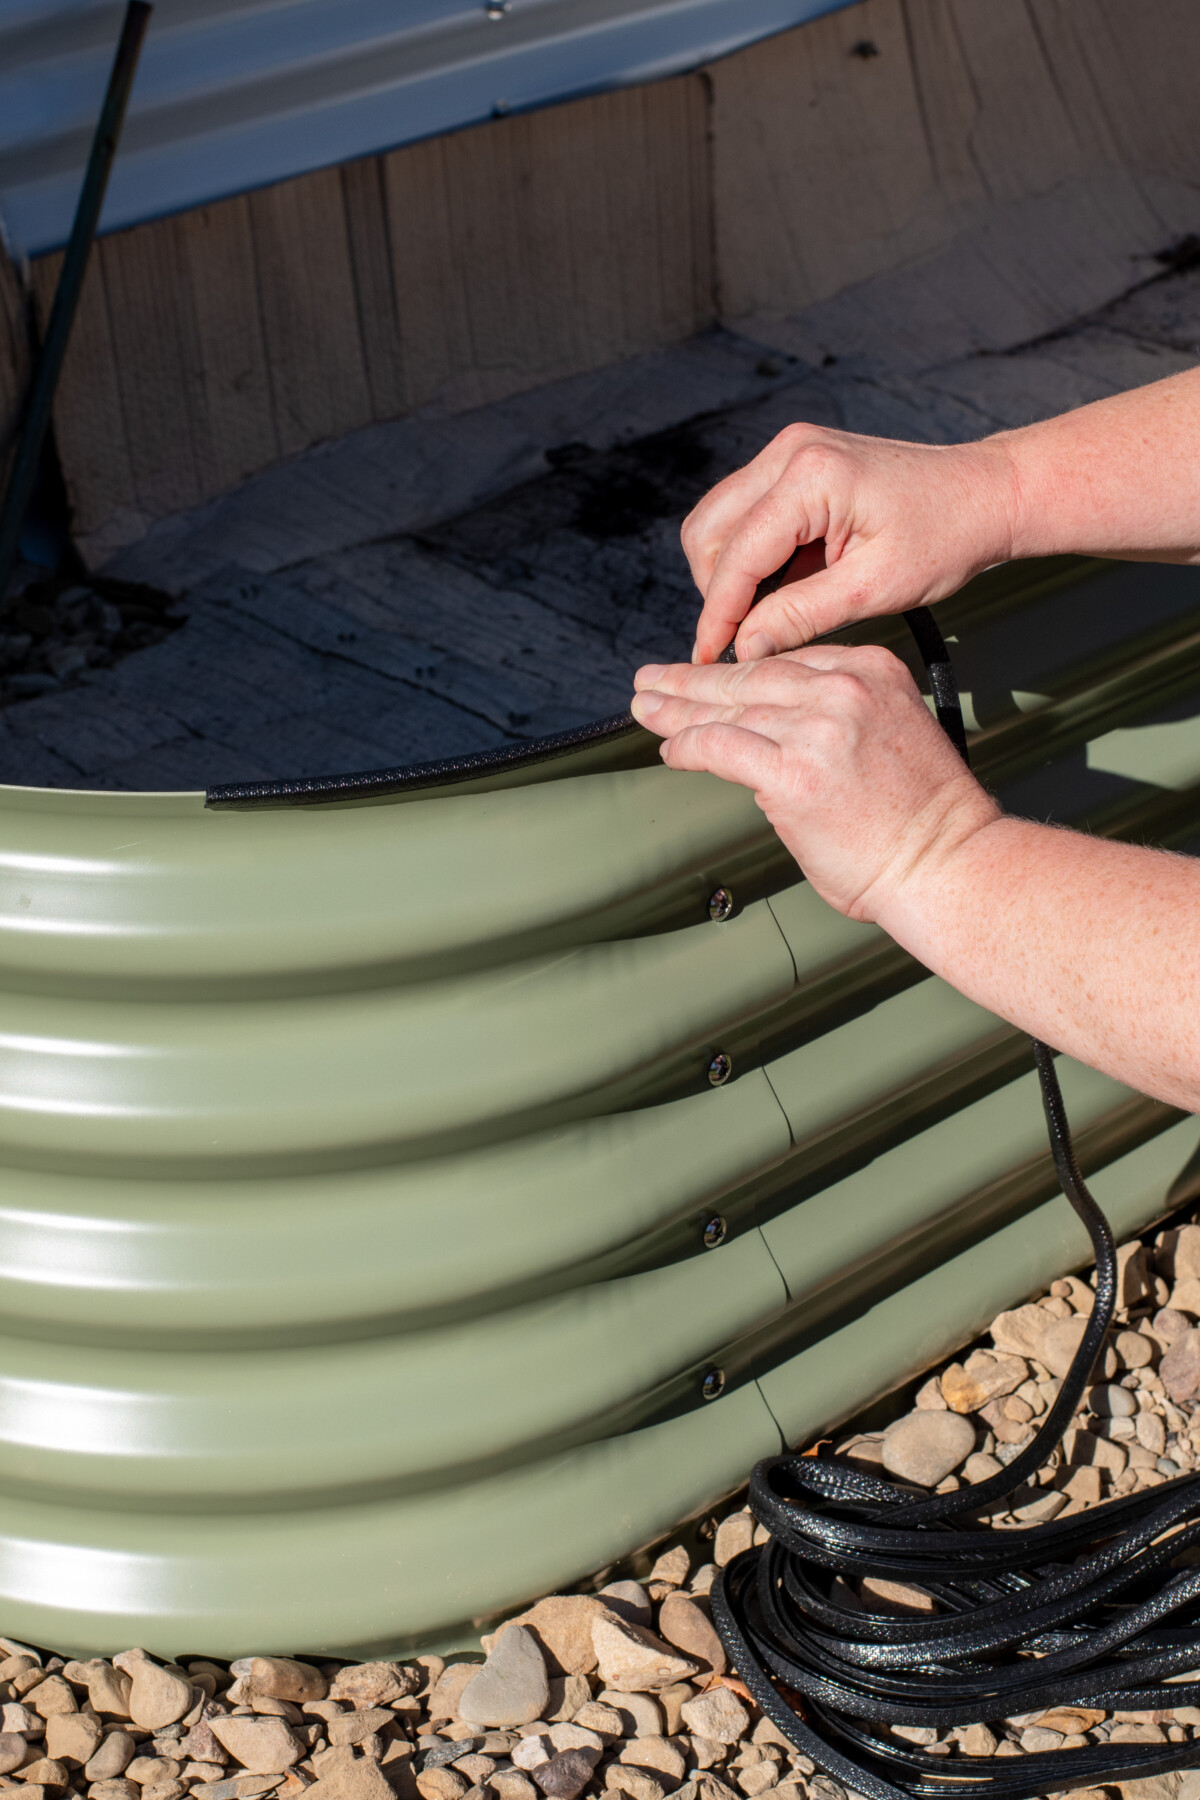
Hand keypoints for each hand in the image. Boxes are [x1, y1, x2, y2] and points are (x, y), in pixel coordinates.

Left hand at [631, 646, 997, 921]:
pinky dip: (688, 747)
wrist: (948, 865)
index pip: (786, 660)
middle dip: (690, 680)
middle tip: (652, 679)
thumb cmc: (925, 821)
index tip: (706, 673)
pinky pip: (721, 747)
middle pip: (748, 676)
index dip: (737, 669)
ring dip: (675, 710)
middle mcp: (845, 689)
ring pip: (727, 709)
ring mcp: (817, 727)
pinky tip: (670, 749)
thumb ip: (839, 719)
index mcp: (873, 671)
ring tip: (644, 708)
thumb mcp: (893, 734)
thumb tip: (780, 733)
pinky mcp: (793, 772)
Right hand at [682, 423, 1017, 662]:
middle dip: (716, 591)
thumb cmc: (947, 536)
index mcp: (811, 476)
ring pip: (719, 521)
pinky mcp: (797, 462)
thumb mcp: (873, 590)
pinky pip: (747, 513)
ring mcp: (791, 451)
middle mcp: (791, 451)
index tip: (707, 660)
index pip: (735, 556)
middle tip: (741, 639)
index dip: (717, 616)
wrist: (987, 494)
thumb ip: (799, 616)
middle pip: (708, 531)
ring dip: (730, 573)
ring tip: (765, 616)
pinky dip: (751, 556)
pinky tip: (780, 589)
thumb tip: (745, 647)